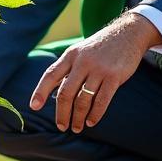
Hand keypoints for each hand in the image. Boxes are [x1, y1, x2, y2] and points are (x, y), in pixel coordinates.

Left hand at [29, 13, 157, 133]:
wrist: (128, 33)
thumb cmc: (100, 47)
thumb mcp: (80, 51)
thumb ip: (68, 68)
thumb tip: (53, 93)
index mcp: (70, 55)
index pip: (50, 75)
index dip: (40, 91)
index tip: (34, 106)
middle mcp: (82, 62)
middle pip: (66, 93)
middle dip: (62, 113)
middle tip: (62, 126)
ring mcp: (98, 69)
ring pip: (83, 100)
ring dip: (78, 117)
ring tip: (77, 127)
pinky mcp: (114, 76)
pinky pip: (102, 100)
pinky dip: (95, 114)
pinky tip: (91, 122)